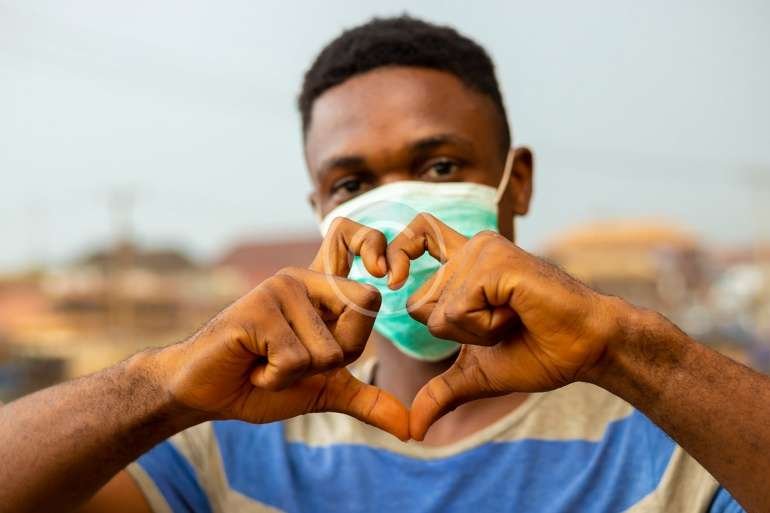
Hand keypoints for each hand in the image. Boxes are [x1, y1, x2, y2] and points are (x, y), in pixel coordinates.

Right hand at [154, 223, 408, 439]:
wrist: (207, 394)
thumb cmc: (263, 384)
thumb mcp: (325, 391)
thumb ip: (367, 400)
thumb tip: (412, 429)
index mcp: (322, 290)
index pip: (362, 264)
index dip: (371, 268)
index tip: (384, 277)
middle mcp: (304, 279)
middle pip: (364, 308)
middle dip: (336, 357)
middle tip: (295, 359)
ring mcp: (280, 289)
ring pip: (328, 348)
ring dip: (298, 374)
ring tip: (267, 362)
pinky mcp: (257, 308)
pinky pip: (295, 359)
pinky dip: (274, 378)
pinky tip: (252, 365)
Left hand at [386, 213, 619, 440]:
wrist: (587, 349)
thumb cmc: (539, 352)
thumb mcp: (477, 374)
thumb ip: (441, 392)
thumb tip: (412, 431)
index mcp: (464, 264)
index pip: (416, 234)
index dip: (397, 252)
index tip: (390, 278)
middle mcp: (471, 249)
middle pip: (415, 302)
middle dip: (455, 334)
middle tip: (500, 323)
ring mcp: (482, 251)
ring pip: (436, 312)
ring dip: (475, 332)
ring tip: (512, 316)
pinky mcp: (494, 261)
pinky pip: (456, 310)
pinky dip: (485, 326)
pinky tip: (517, 312)